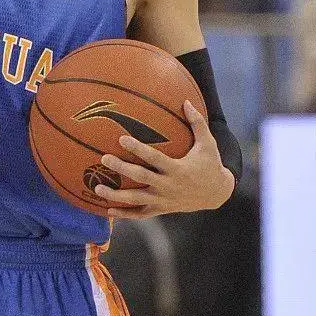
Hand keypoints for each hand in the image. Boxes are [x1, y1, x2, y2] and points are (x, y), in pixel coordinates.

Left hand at [92, 100, 235, 218]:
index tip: (121, 138)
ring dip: (116, 196)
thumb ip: (197, 122)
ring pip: (137, 199)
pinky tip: (108, 211)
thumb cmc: (210, 164)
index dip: (138, 149)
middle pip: (141, 177)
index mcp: (178, 169)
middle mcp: (169, 186)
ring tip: (97, 189)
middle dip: (122, 168)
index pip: (154, 158)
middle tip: (104, 158)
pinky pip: (141, 214)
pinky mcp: (162, 210)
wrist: (217, 194)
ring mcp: (164, 200)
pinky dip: (125, 214)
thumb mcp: (208, 143)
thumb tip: (185, 101)